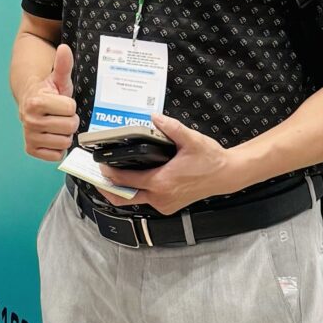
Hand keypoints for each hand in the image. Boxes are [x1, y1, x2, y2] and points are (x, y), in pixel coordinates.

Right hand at [21, 44, 79, 161]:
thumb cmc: (48, 92)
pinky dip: (57, 148)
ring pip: (65, 142)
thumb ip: (63, 65)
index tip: (61, 102)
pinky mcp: (31, 149)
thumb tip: (64, 49)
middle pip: (70, 127)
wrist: (30, 103)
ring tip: (56, 125)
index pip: (71, 109)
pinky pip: (57, 155)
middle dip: (69, 120)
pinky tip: (52, 136)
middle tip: (60, 115)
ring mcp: (29, 136)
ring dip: (64, 134)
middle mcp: (29, 120)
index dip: (70, 106)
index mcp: (36, 102)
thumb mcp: (58, 79)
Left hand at [100, 114, 236, 215]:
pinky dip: (136, 192)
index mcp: (162, 182)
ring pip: (134, 201)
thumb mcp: (191, 140)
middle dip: (107, 188)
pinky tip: (132, 179)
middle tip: (96, 176)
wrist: (226, 175)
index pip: (125, 181)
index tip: (99, 163)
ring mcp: (164, 204)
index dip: (108, 173)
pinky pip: (146, 201)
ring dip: (121, 191)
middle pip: (124, 198)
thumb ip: (171, 128)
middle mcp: (160, 197)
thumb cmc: (210, 159)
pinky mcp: (168, 206)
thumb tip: (154, 117)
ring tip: (111, 176)